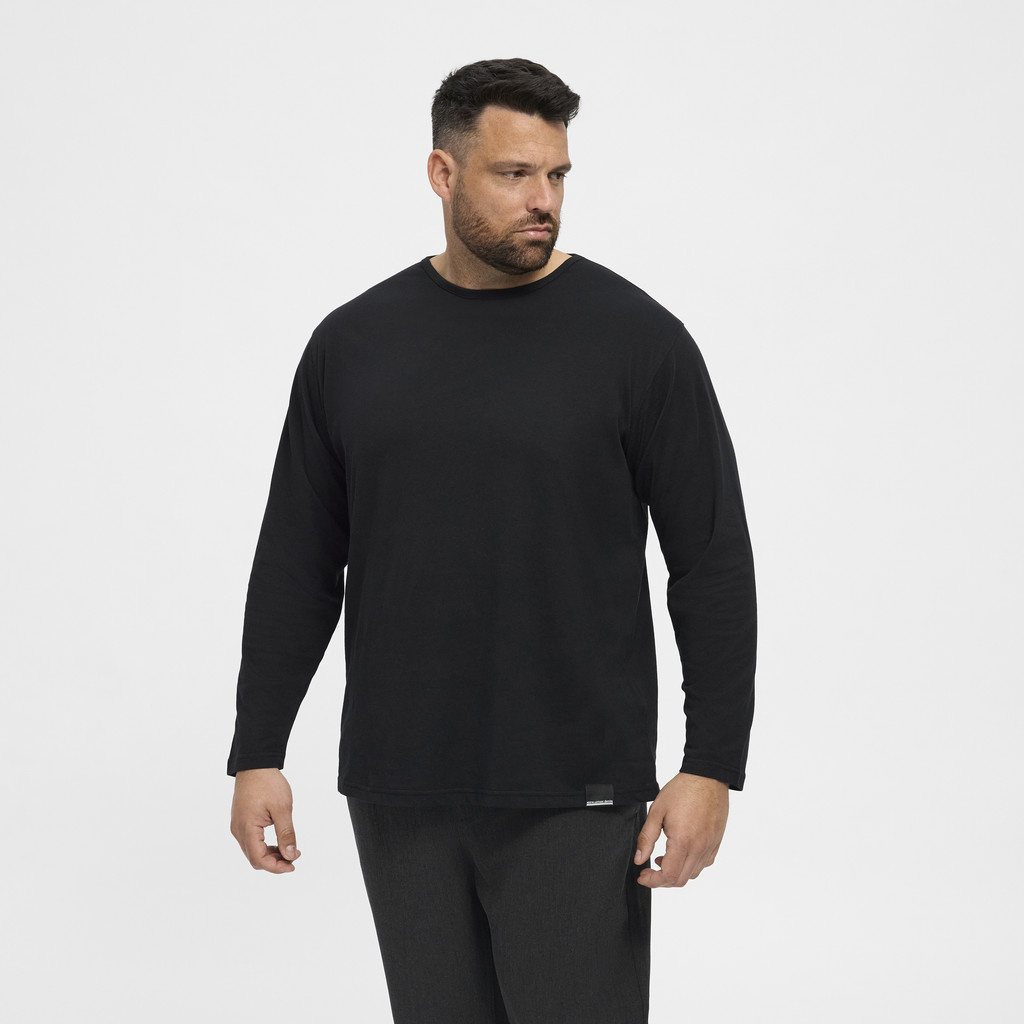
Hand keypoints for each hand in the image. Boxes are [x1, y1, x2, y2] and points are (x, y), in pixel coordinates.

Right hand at [230, 768, 301, 872]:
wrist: (256, 765)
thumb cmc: (268, 783)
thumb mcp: (282, 808)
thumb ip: (286, 834)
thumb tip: (290, 855)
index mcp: (247, 828)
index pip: (259, 859)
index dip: (276, 867)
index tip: (293, 864)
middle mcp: (238, 830)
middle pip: (254, 859)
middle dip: (274, 863)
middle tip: (294, 857)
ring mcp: (238, 826)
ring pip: (252, 851)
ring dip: (270, 855)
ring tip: (289, 850)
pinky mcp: (241, 821)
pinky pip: (250, 841)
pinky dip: (264, 846)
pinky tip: (278, 842)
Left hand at [634, 772, 728, 887]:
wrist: (707, 777)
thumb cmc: (682, 790)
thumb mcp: (657, 811)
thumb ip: (647, 838)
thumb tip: (639, 860)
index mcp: (683, 841)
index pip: (668, 876)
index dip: (653, 881)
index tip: (642, 876)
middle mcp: (699, 848)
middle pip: (680, 880)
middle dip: (662, 880)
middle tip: (649, 870)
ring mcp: (710, 847)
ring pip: (693, 874)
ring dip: (676, 873)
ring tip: (663, 859)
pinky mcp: (716, 842)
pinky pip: (704, 864)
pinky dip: (690, 866)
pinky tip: (680, 853)